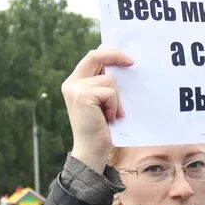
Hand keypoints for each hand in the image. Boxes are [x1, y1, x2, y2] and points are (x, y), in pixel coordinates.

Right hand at [62, 48, 133, 171]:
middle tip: (132, 62)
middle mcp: (71, 83)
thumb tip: (123, 64)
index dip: (109, 53)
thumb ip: (105, 83)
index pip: (92, 57)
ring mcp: (75, 89)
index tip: (127, 57)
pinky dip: (115, 106)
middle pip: (95, 56)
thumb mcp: (103, 101)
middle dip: (116, 55)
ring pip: (109, 80)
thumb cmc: (101, 127)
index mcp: (75, 82)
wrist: (92, 151)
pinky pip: (110, 93)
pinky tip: (109, 118)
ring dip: (117, 99)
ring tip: (111, 114)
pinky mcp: (82, 96)